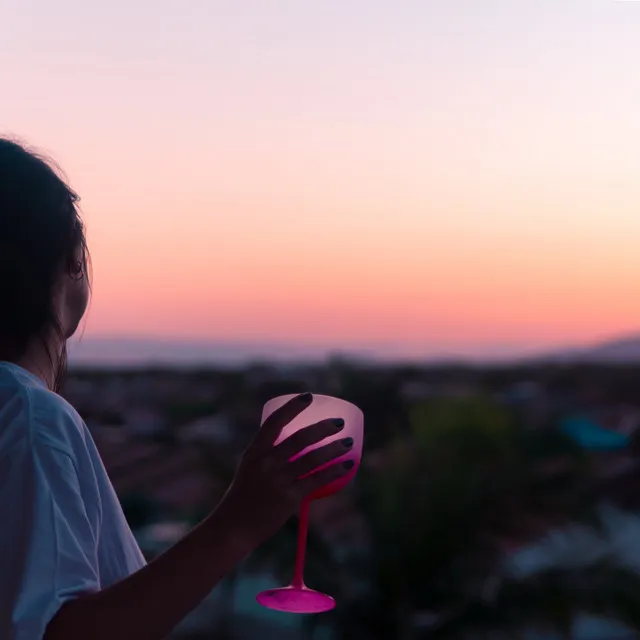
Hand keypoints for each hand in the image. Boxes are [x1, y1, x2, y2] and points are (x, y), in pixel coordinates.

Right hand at [219, 393, 353, 543]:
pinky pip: (317, 480)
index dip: (292, 407)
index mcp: (254, 452)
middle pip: (300, 438)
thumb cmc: (243, 497)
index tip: (308, 396)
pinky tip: (347, 465)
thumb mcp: (249, 468)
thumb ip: (269, 456)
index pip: (274, 421)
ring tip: (348, 442)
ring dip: (334, 448)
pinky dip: (335, 471)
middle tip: (339, 422)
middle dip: (323, 428)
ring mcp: (278, 480)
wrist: (232, 528)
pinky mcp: (289, 498)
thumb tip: (297, 446)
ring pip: (313, 458)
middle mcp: (266, 462)